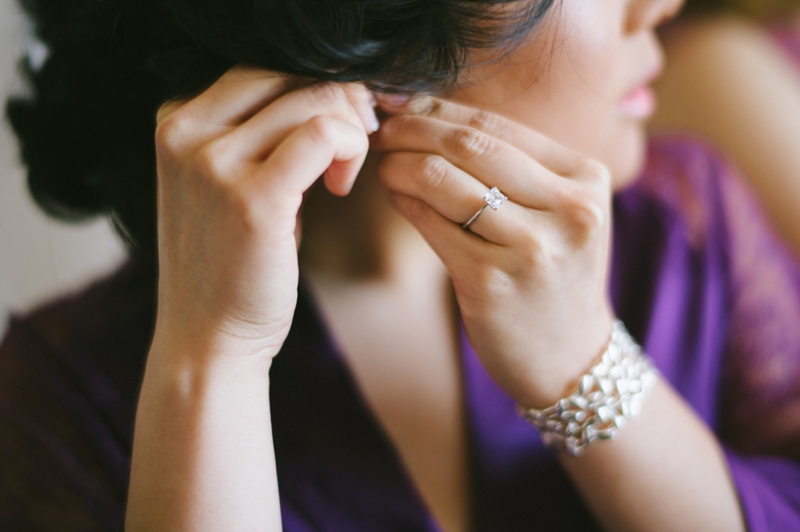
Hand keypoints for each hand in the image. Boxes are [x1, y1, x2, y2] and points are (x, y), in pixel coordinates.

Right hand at [152, 68, 376, 361]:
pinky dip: (349, 148)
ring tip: (344, 176)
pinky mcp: (251, 198)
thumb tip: (329, 100)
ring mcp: (213, 163)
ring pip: (312, 100)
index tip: (337, 129)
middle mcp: (185, 133)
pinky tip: (341, 187)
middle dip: (338, 99)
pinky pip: (323, 135)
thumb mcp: (228, 187)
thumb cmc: (230, 266)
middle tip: (358, 140)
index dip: (312, 89)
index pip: (259, 70)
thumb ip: (261, 138)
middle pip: (287, 73)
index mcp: (175, 122)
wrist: (208, 340)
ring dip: (349, 129)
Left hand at [372, 99, 615, 406]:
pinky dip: (406, 202)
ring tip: (384, 163)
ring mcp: (531, 249)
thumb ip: (515, 167)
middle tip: (384, 129)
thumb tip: (433, 118)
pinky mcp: (492, 283)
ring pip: (445, 181)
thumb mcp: (561, 213)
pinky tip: (395, 194)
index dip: (441, 110)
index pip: (498, 127)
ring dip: (402, 164)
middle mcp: (568, 210)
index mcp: (586, 180)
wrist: (570, 356)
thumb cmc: (556, 276)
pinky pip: (434, 225)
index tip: (406, 106)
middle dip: (415, 130)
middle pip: (471, 146)